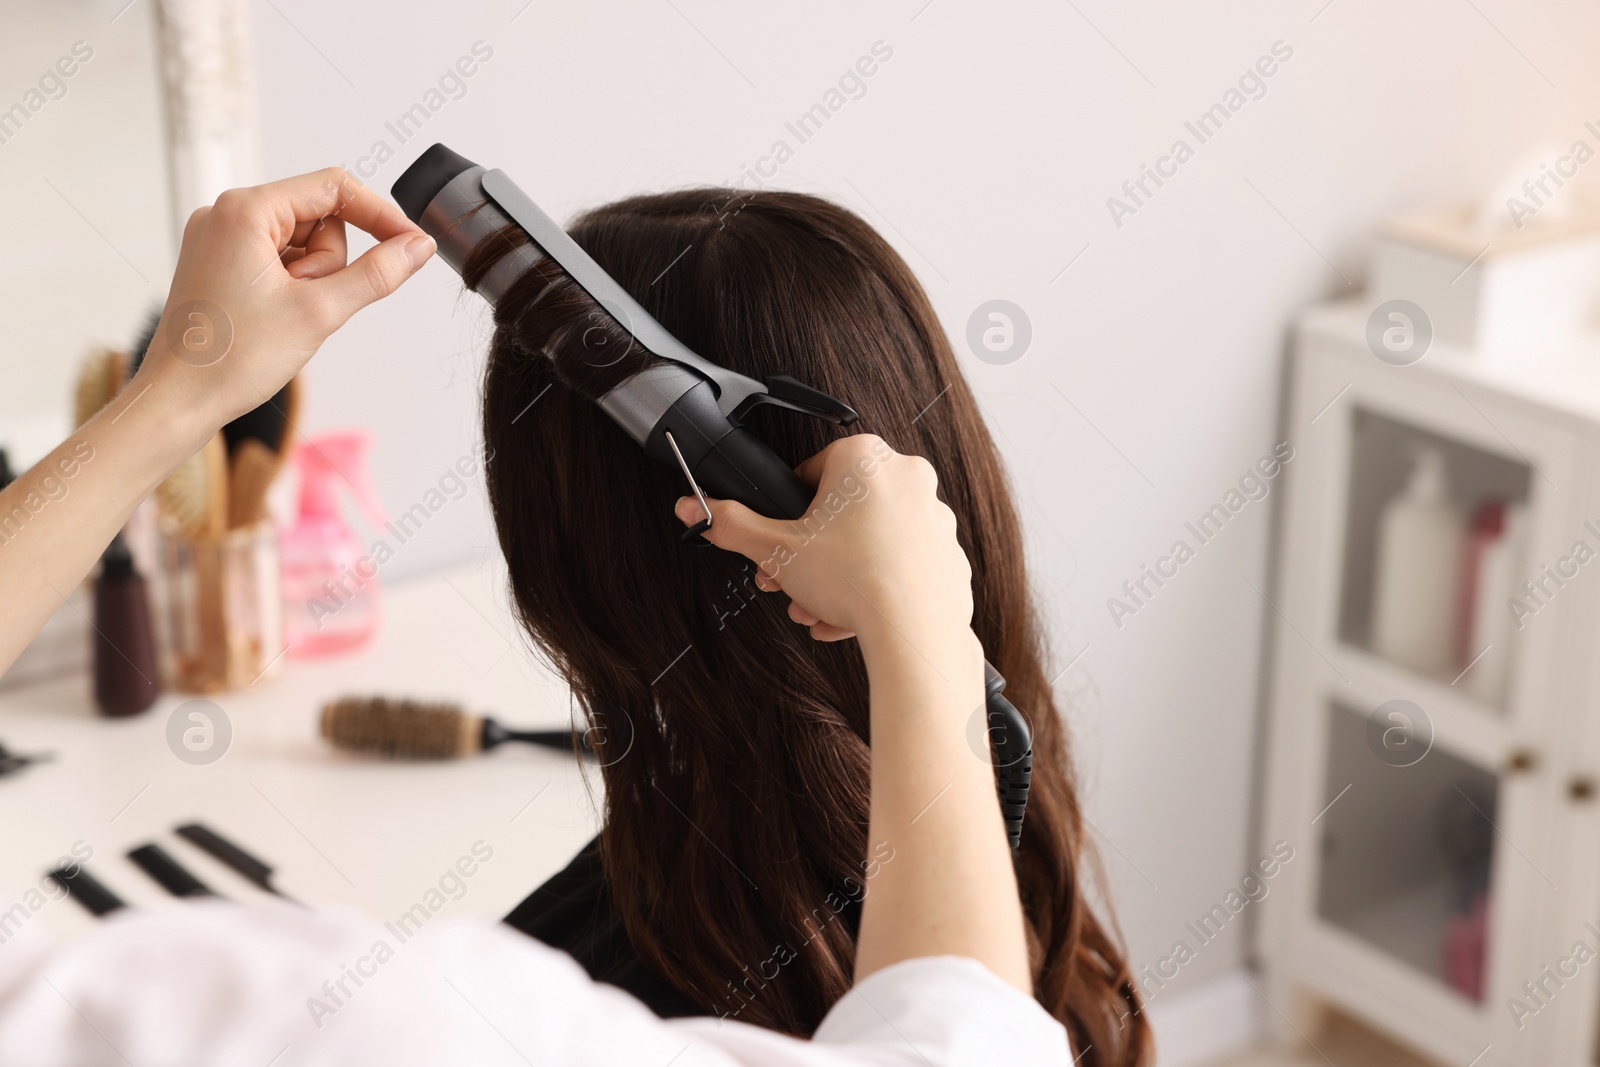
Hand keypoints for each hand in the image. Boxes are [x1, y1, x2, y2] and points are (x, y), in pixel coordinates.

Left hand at [137, 168, 434, 443]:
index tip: (411, 244)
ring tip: (289, 316)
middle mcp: (227, 214)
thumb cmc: (231, 360)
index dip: (380, 215)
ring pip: (302, 242)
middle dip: (330, 263)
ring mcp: (220, 238)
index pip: (334, 188)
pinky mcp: (220, 262)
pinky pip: (279, 259)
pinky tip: (277, 317)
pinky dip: (292, 286)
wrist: (178, 401)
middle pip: (318, 217)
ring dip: (312, 279)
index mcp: (245, 211)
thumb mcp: (320, 313)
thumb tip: (417, 247)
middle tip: (310, 304)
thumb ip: (377, 274)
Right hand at [674, 435, 974, 651]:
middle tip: (791, 581)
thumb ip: (731, 524)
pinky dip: (876, 588)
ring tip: (818, 608)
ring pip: (871, 542)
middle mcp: (906, 476)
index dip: (787, 515)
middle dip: (810, 554)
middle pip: (842, 512)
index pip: (810, 474)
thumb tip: (694, 508)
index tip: (780, 541)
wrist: (914, 630)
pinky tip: (852, 617)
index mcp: (863, 457)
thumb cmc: (854, 580)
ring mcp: (934, 515)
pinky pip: (901, 565)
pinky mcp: (949, 553)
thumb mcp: (775, 549)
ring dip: (838, 576)